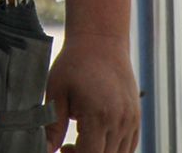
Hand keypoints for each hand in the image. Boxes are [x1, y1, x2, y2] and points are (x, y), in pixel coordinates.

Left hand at [44, 34, 139, 152]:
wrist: (101, 40)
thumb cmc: (76, 62)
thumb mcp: (57, 91)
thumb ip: (52, 126)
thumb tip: (46, 150)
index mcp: (99, 114)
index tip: (62, 148)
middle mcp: (120, 120)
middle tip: (68, 146)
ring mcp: (131, 119)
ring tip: (82, 140)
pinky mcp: (136, 116)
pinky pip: (129, 146)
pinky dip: (113, 150)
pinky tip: (96, 137)